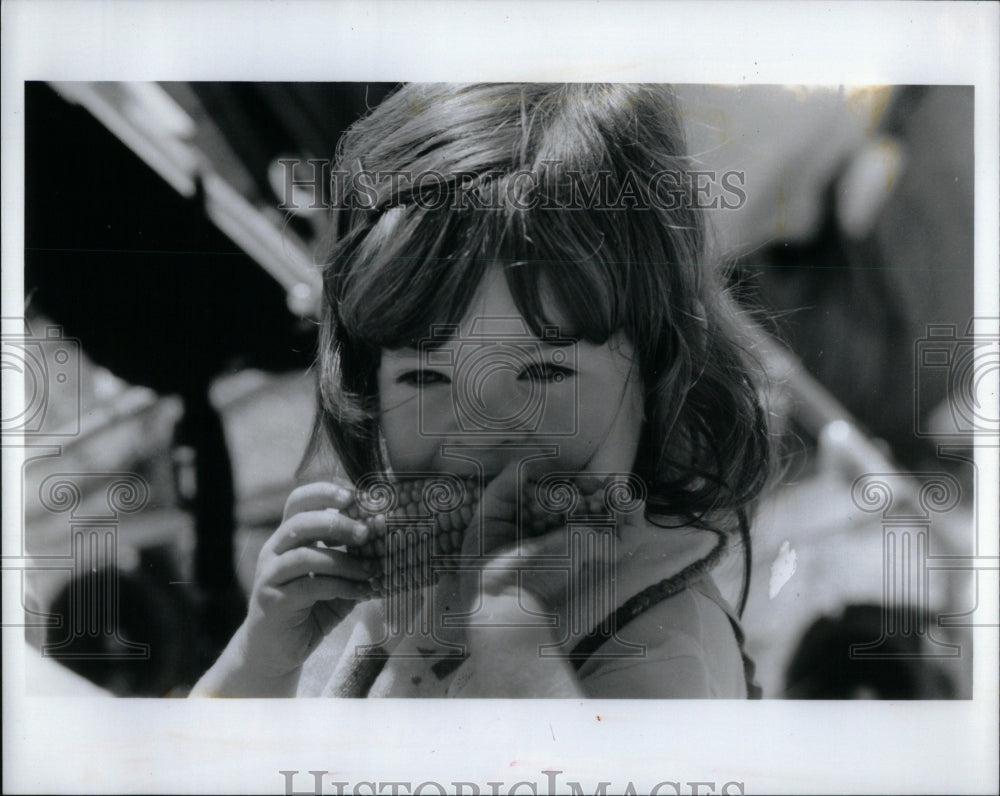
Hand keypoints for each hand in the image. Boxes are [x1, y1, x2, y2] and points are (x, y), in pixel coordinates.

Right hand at [237, 479, 376, 679]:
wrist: (275, 652)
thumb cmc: (309, 608)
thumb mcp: (336, 579)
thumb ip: (353, 560)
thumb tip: (387, 539)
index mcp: (288, 537)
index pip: (298, 500)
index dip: (324, 491)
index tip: (355, 495)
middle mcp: (274, 550)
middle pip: (300, 522)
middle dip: (337, 523)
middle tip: (366, 533)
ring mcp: (270, 575)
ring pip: (305, 555)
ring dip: (344, 560)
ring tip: (371, 570)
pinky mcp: (274, 601)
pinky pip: (310, 586)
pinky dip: (341, 587)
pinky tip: (361, 592)